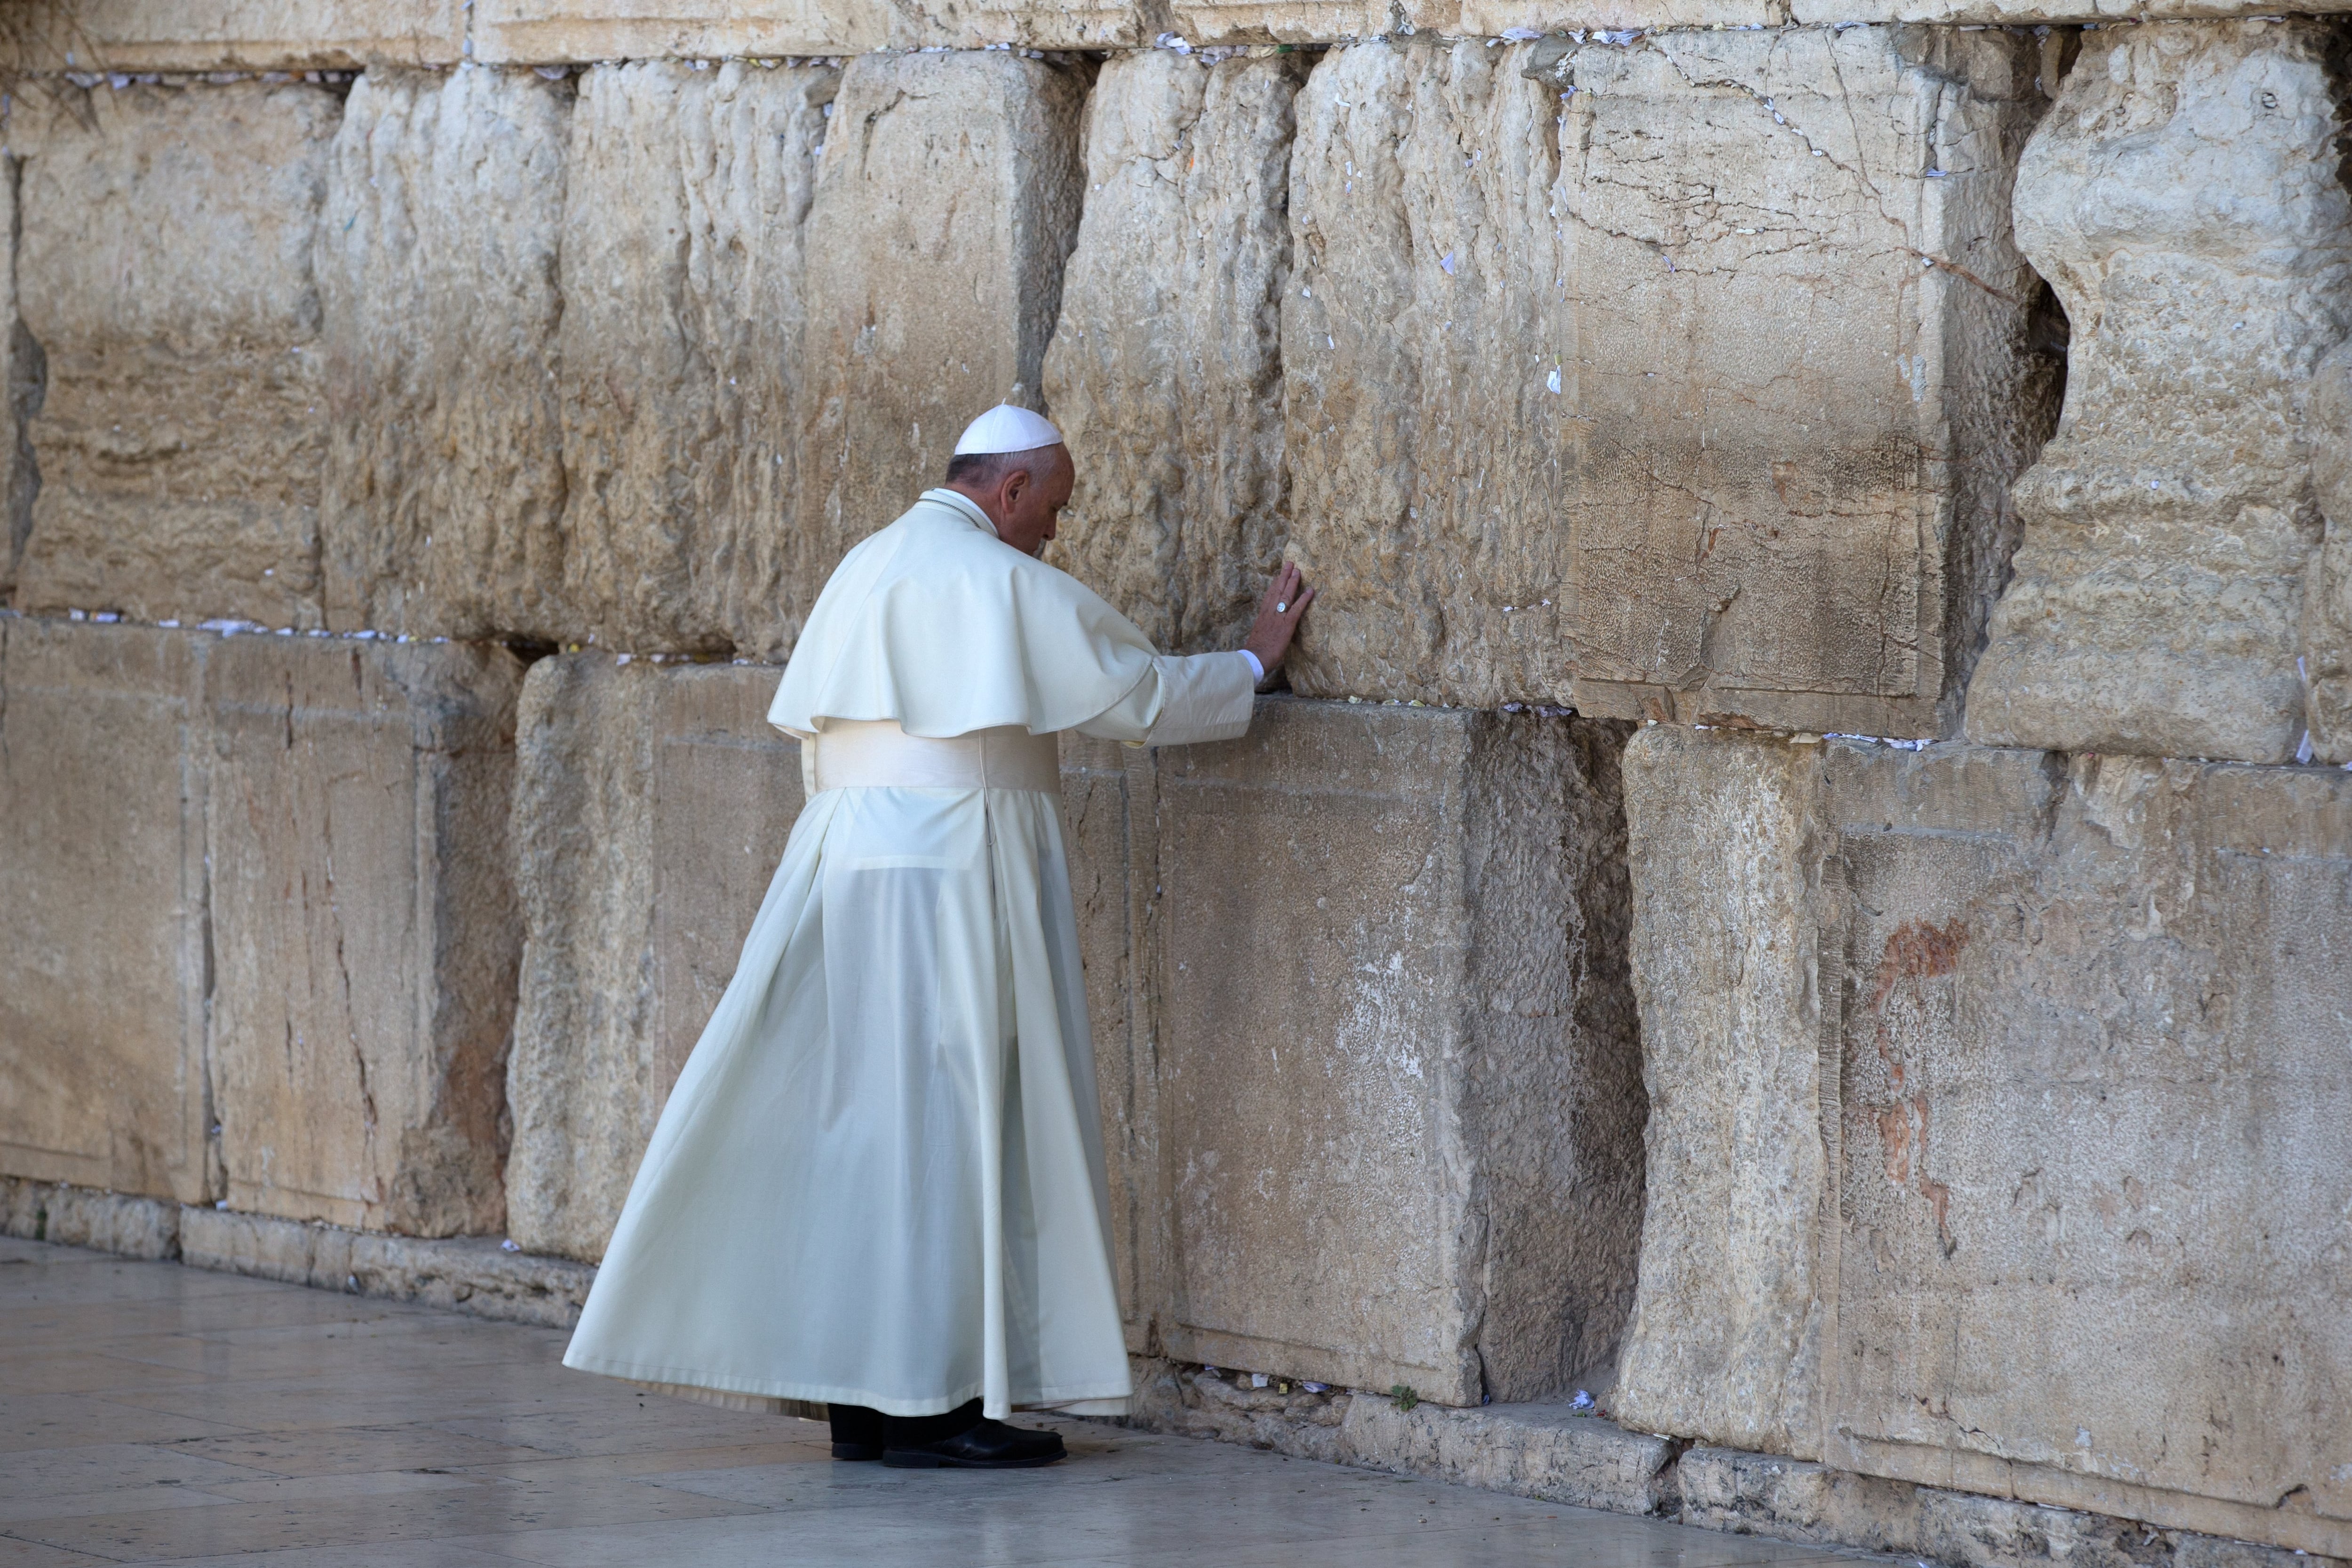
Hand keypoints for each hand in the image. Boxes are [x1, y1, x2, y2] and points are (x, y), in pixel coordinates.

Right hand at [1242, 562, 1314, 687]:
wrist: (1254, 658)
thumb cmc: (1256, 651)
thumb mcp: (1259, 635)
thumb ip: (1265, 628)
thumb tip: (1269, 628)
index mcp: (1263, 615)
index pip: (1269, 595)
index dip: (1275, 584)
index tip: (1279, 574)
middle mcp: (1270, 613)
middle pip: (1277, 590)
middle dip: (1284, 576)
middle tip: (1290, 564)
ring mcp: (1278, 617)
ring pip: (1286, 595)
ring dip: (1293, 582)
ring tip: (1298, 571)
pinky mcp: (1286, 625)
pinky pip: (1297, 609)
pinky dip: (1304, 599)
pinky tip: (1310, 591)